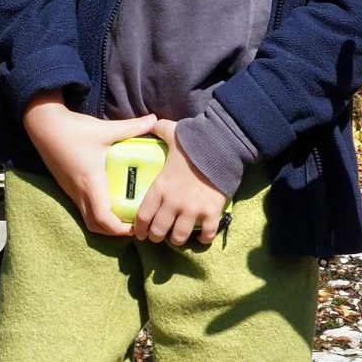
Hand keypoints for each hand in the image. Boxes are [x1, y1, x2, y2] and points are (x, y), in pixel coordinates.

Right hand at [22, 95, 157, 238]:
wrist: (43, 125)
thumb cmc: (72, 129)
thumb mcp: (104, 129)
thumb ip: (131, 127)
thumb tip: (154, 120)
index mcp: (90, 182)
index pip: (103, 218)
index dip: (120, 229)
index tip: (137, 226)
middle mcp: (80, 192)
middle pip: (96, 226)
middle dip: (115, 231)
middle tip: (135, 223)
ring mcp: (72, 191)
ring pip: (88, 219)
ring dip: (106, 224)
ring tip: (125, 215)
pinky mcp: (69, 187)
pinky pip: (83, 209)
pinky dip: (98, 213)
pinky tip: (111, 200)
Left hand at [133, 125, 227, 249]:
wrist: (221, 146)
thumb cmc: (194, 141)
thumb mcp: (172, 133)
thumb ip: (159, 130)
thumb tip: (151, 121)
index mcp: (160, 187)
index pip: (143, 216)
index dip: (140, 229)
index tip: (140, 233)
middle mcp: (173, 202)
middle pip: (159, 231)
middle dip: (157, 237)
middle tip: (159, 236)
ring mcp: (192, 210)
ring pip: (179, 237)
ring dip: (177, 239)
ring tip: (178, 237)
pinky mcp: (211, 212)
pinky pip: (206, 234)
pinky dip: (204, 239)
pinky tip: (202, 238)